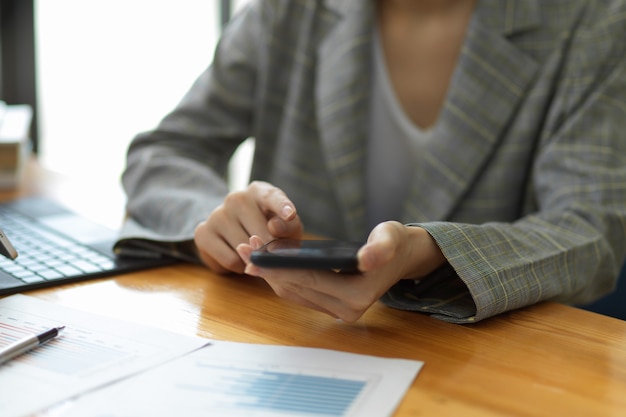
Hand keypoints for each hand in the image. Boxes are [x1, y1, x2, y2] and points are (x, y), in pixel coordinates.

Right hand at [194, 181, 302, 273]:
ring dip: (255, 260)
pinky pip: (230, 260)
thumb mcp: (287, 227)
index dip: (282, 206)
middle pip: (260, 232)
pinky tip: (241, 258)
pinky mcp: (203, 233)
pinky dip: (240, 266)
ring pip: (244, 248)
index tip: (290, 215)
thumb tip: (274, 227)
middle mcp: (236, 198)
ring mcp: (217, 214)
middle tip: (274, 257)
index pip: (272, 197)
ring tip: (255, 255)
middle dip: (271, 251)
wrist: (237, 237)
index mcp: (259, 191)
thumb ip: (288, 226)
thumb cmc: (269, 230)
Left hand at [236, 221, 445, 321]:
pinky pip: (298, 293)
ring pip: (293, 293)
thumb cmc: (393, 243)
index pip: (309, 279)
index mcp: (357, 296)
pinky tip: (265, 261)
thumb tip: (367, 258)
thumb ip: (380, 247)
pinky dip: (280, 277)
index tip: (255, 252)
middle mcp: (345, 310)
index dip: (280, 265)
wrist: (401, 258)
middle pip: (295, 288)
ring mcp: (337, 310)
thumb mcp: (391, 237)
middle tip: (244, 247)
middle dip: (267, 269)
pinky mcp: (330, 305)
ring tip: (248, 251)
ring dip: (269, 274)